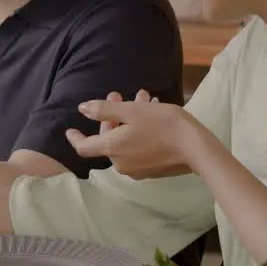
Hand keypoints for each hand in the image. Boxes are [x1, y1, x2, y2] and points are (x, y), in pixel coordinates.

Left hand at [64, 90, 200, 178]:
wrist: (197, 149)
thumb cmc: (163, 125)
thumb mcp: (132, 111)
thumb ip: (104, 110)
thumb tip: (82, 109)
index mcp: (112, 149)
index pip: (84, 147)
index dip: (75, 137)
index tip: (69, 129)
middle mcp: (121, 163)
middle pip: (108, 139)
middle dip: (112, 116)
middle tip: (119, 95)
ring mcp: (137, 169)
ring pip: (125, 140)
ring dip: (129, 120)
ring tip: (143, 98)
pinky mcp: (151, 170)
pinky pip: (137, 148)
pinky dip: (138, 132)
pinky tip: (152, 112)